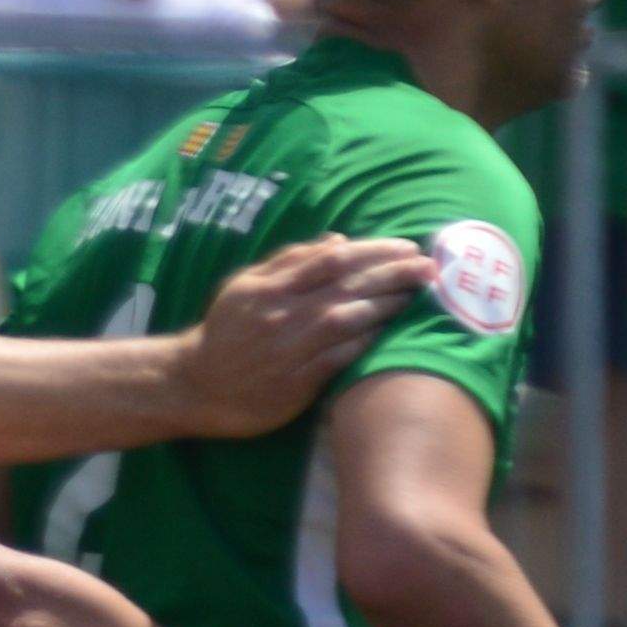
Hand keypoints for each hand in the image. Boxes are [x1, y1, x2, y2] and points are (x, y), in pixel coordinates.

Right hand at [173, 232, 432, 432]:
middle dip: (393, 273)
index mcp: (269, 287)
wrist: (196, 386)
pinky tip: (390, 334)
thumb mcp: (245, 286)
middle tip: (429, 267)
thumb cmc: (227, 332)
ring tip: (417, 296)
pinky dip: (366, 343)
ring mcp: (288, 349)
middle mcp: (280, 314)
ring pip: (346, 319)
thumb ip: (289, 261)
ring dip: (386, 305)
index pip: (332, 260)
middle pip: (346, 286)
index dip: (374, 251)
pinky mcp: (295, 383)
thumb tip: (338, 240)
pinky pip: (338, 358)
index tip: (408, 247)